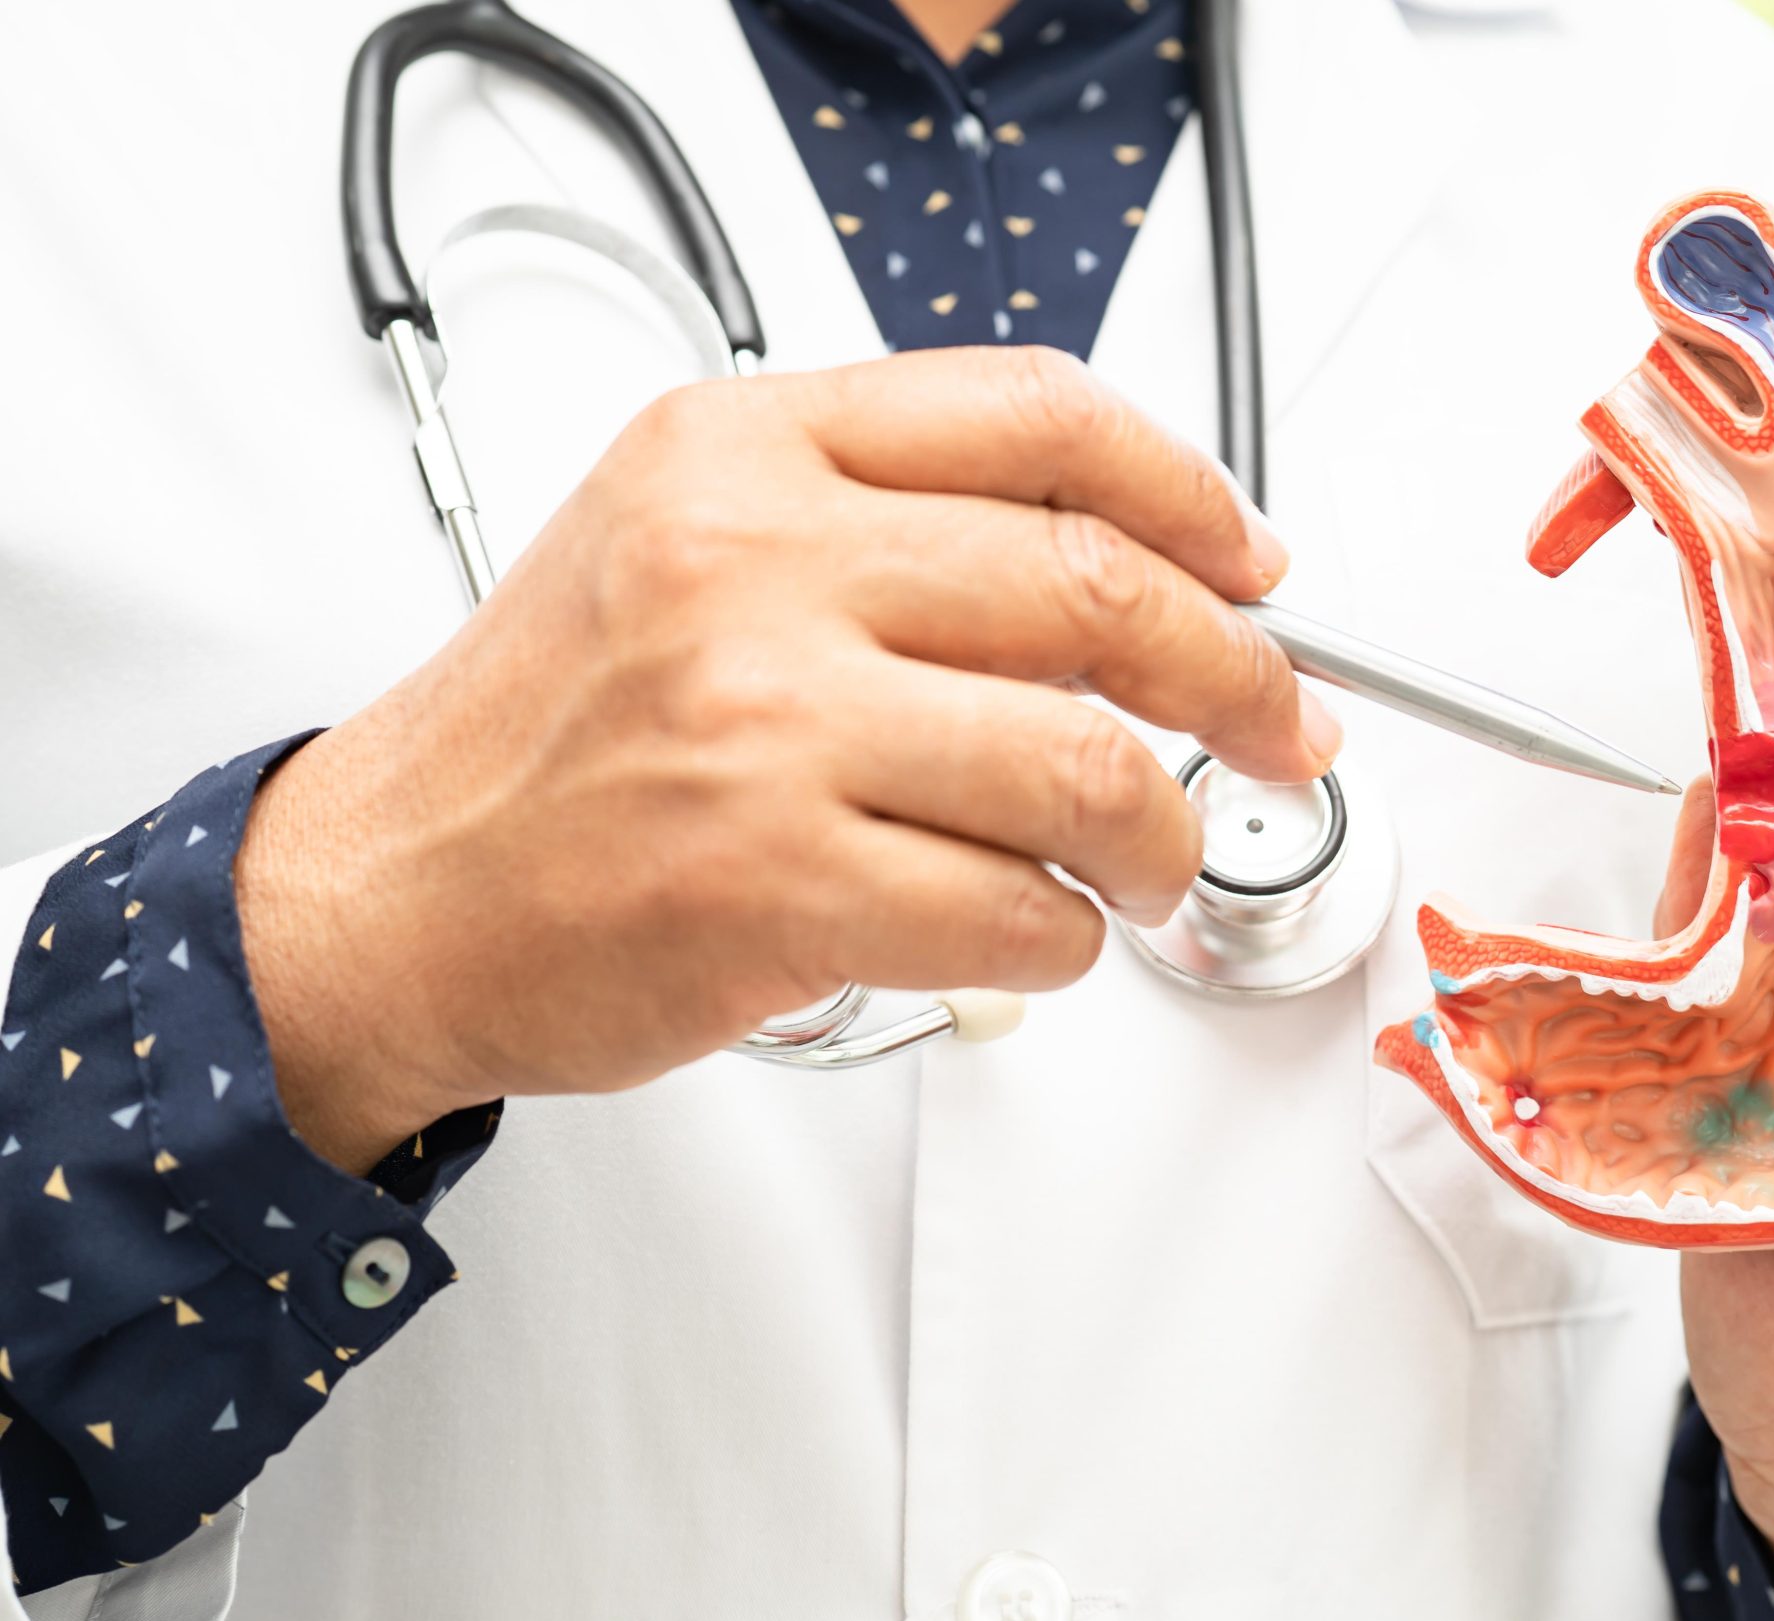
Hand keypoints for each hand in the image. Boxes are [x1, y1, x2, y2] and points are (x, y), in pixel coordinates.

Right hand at [237, 348, 1335, 1169]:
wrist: (386, 894)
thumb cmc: (552, 734)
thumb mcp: (680, 539)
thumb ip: (877, 519)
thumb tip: (1124, 566)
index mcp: (741, 454)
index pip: (1035, 415)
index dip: (1188, 491)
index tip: (1249, 563)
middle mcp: (753, 565)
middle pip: (1096, 587)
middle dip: (1238, 675)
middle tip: (1277, 725)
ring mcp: (763, 725)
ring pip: (1086, 767)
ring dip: (1164, 837)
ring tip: (1151, 863)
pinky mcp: (771, 883)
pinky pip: (1018, 913)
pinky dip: (1064, 941)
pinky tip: (1030, 933)